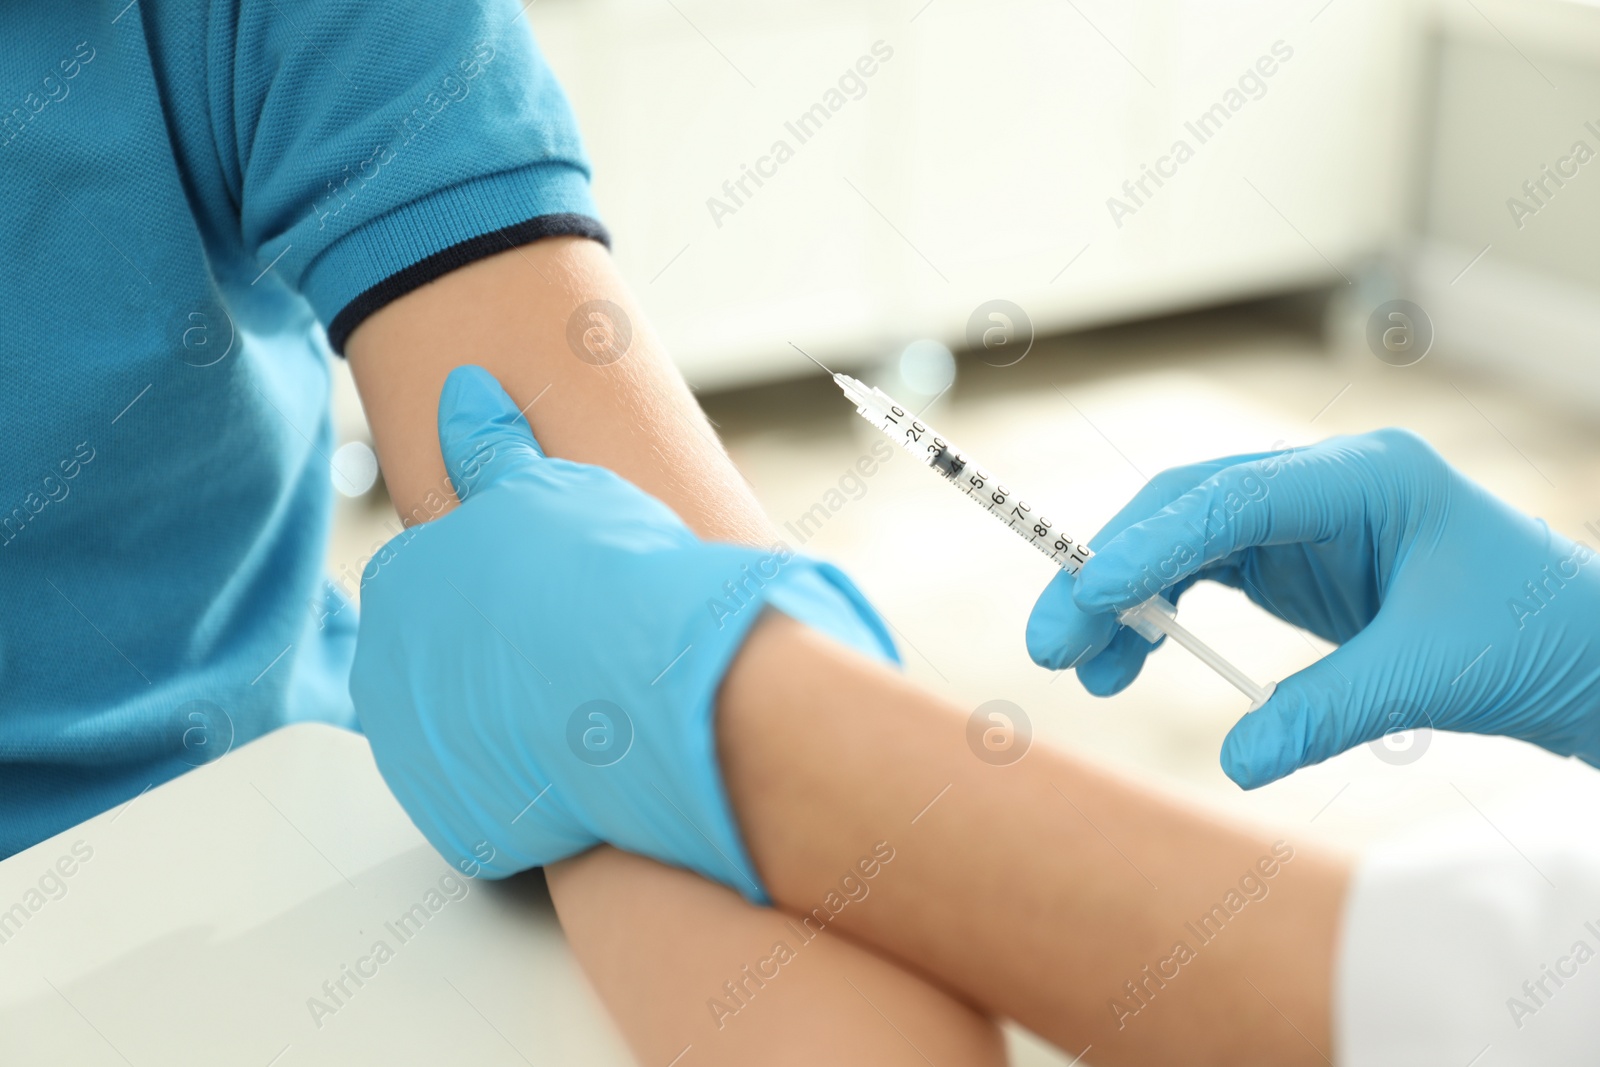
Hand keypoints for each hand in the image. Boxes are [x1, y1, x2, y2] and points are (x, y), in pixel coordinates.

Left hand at [351, 366, 895, 899]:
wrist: (653, 687)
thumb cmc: (604, 576)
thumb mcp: (546, 488)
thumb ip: (489, 447)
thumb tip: (461, 392)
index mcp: (397, 586)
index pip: (431, 582)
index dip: (503, 586)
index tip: (557, 594)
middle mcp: (384, 676)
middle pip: (440, 664)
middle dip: (499, 658)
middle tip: (578, 651)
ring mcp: (419, 761)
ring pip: (469, 736)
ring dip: (516, 723)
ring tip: (591, 706)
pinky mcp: (465, 828)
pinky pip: (499, 804)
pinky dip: (537, 789)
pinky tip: (587, 761)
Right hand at [1025, 429, 1599, 787]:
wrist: (1590, 653)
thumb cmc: (1538, 637)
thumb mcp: (1432, 673)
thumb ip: (1327, 709)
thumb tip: (1237, 763)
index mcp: (1365, 477)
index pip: (1230, 497)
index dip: (1148, 544)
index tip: (1086, 594)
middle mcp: (1323, 485)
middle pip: (1185, 509)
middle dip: (1111, 572)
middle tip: (1051, 642)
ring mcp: (1307, 521)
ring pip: (1184, 541)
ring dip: (1125, 600)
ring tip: (1085, 671)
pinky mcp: (1299, 562)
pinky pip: (1205, 574)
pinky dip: (1161, 615)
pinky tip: (1130, 660)